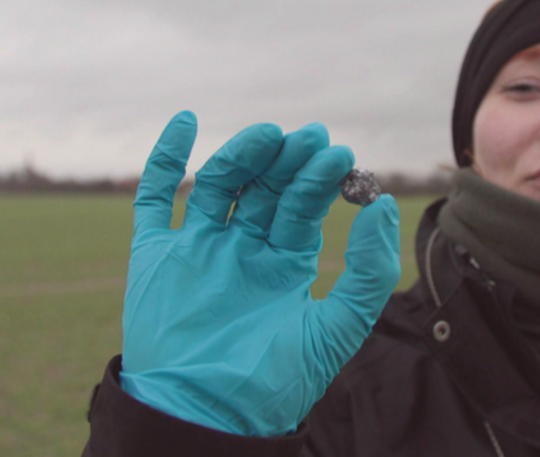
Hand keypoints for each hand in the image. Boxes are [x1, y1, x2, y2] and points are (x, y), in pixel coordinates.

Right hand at [119, 111, 400, 435]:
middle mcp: (242, 249)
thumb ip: (367, 270)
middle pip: (264, 188)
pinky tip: (185, 121)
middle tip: (309, 136)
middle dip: (287, 161)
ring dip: (242, 155)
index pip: (302, 205)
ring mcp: (198, 249)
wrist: (205, 418)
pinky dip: (166, 160)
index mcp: (283, 263)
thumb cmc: (274, 383)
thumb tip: (384, 204)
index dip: (318, 177)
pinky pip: (156, 199)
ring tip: (267, 134)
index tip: (336, 153)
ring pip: (219, 184)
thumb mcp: (336, 328)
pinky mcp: (156, 256)